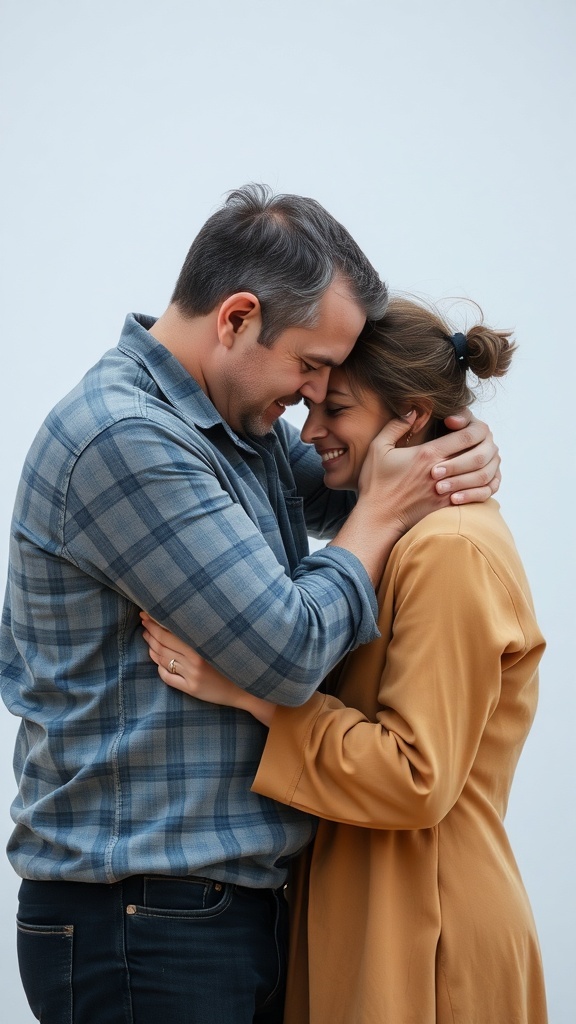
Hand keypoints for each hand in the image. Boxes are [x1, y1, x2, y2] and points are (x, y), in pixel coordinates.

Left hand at [140, 613, 274, 724]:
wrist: (249, 687)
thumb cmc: (235, 659)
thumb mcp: (221, 641)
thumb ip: (202, 632)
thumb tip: (181, 617)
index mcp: (203, 645)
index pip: (171, 630)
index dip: (156, 621)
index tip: (146, 613)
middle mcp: (197, 660)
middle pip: (164, 644)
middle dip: (150, 631)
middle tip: (143, 622)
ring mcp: (193, 676)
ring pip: (164, 659)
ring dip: (152, 647)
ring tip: (147, 637)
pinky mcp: (192, 689)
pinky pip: (168, 677)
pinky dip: (160, 668)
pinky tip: (157, 660)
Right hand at [356, 410, 499, 535]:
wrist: (378, 518)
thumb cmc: (376, 483)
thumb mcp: (378, 448)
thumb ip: (396, 426)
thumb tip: (414, 410)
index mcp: (427, 454)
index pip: (466, 434)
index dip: (472, 425)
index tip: (464, 425)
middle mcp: (442, 471)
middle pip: (479, 452)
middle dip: (484, 442)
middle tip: (480, 438)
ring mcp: (448, 491)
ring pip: (482, 473)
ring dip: (485, 463)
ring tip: (480, 455)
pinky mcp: (448, 506)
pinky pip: (476, 493)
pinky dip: (481, 483)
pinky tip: (476, 477)